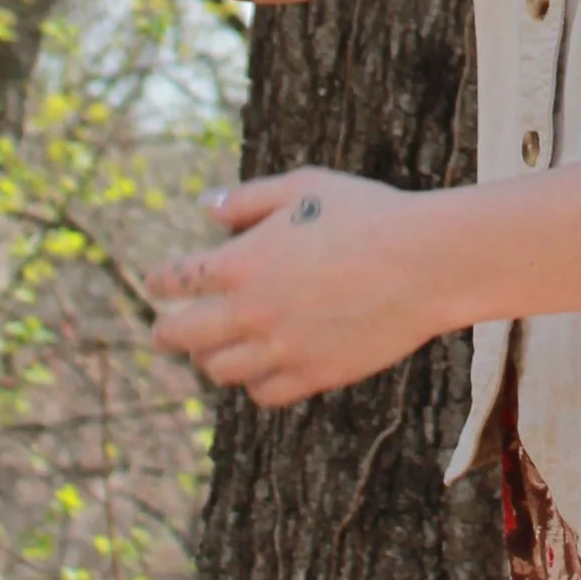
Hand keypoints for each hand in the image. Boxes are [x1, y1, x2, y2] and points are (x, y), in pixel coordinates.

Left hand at [146, 167, 448, 406]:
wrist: (425, 263)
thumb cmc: (367, 214)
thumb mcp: (305, 187)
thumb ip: (248, 199)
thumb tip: (205, 207)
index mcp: (241, 263)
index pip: (177, 280)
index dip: (160, 281)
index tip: (155, 283)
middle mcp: (251, 312)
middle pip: (183, 337)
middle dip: (166, 332)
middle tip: (163, 332)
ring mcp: (281, 349)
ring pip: (220, 369)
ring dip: (210, 358)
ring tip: (213, 350)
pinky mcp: (313, 374)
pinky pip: (263, 392)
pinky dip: (253, 381)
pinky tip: (258, 367)